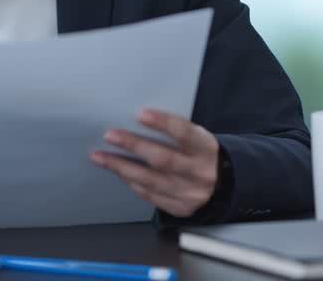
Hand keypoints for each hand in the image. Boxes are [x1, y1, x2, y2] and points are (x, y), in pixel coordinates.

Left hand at [90, 108, 220, 217]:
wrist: (222, 184)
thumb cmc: (199, 153)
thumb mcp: (196, 137)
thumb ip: (173, 131)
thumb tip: (136, 119)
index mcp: (206, 148)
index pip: (185, 133)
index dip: (163, 123)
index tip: (140, 113)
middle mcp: (200, 172)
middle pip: (163, 159)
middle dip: (134, 146)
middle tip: (110, 135)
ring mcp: (190, 193)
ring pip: (151, 181)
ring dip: (121, 167)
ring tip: (100, 156)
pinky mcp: (180, 208)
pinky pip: (150, 195)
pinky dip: (131, 182)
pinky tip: (118, 171)